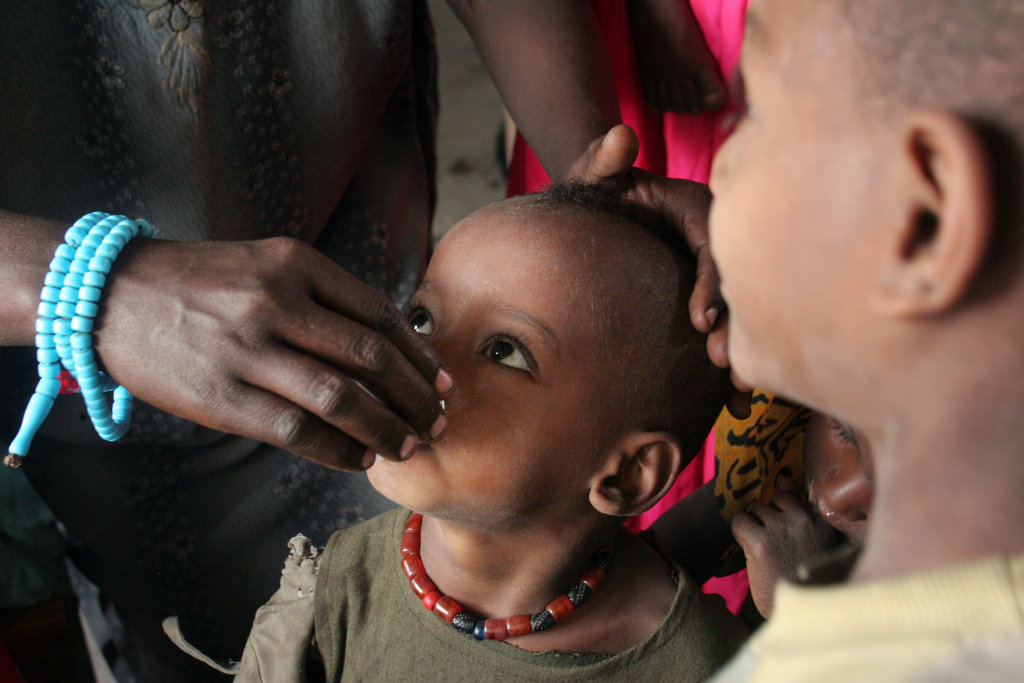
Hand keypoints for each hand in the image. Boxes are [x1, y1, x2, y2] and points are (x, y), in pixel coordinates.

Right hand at [93, 237, 450, 470]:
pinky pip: (296, 431)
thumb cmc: (201, 282)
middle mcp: (276, 302)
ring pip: (340, 399)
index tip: (442, 380)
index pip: (379, 314)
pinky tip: (358, 459)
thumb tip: (387, 347)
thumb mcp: (266, 264)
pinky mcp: (221, 396)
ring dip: (385, 429)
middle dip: (415, 396)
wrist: (111, 293)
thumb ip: (322, 297)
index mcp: (295, 264)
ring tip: (408, 446)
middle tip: (438, 420)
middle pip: (371, 358)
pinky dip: (337, 450)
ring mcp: (247, 350)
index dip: (419, 355)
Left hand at [568, 124, 751, 416]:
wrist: (592, 226)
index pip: (711, 242)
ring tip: (737, 397)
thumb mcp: (591, 181)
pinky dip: (731, 372)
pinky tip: (733, 410)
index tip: (699, 318)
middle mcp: (711, 239)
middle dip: (736, 326)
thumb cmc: (592, 200)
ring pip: (740, 314)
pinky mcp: (711, 300)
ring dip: (741, 355)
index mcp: (692, 208)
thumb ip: (599, 163)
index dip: (712, 280)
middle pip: (737, 283)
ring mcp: (714, 272)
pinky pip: (728, 334)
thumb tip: (619, 134)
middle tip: (723, 366)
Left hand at [730, 479, 845, 617]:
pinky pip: (739, 522)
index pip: (791, 495)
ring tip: (763, 550)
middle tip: (772, 544)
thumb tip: (784, 479)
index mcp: (822, 522)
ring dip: (753, 526)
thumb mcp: (814, 542)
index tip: (780, 528)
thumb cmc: (807, 578)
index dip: (780, 510)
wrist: (800, 615)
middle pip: (771, 501)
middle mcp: (804, 521)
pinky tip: (749, 551)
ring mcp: (782, 530)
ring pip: (754, 510)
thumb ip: (799, 510)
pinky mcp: (761, 543)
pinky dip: (739, 533)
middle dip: (766, 517)